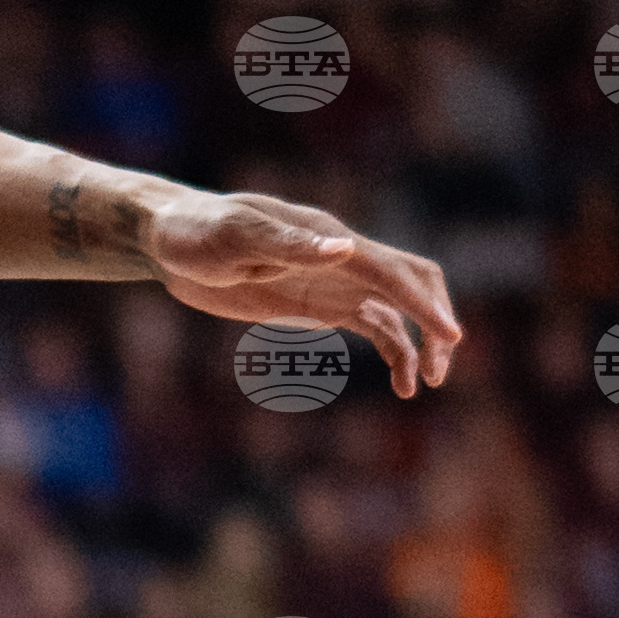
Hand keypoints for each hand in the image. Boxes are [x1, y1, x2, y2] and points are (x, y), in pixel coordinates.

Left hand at [145, 190, 460, 398]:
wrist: (170, 241)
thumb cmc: (198, 232)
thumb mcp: (235, 237)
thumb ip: (287, 246)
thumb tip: (344, 249)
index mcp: (327, 239)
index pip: (391, 270)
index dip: (422, 303)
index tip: (448, 338)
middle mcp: (341, 258)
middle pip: (411, 283)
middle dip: (433, 321)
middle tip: (440, 367)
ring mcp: (333, 282)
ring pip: (397, 310)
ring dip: (418, 343)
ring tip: (420, 385)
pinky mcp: (320, 304)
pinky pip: (373, 326)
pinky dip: (394, 350)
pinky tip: (400, 383)